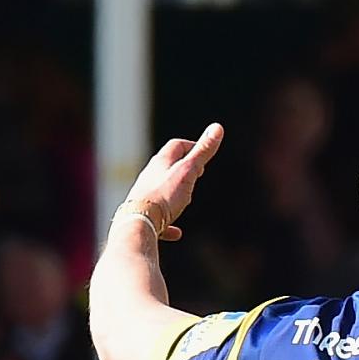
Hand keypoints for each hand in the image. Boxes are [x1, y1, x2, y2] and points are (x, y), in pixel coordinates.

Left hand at [119, 123, 225, 241]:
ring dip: (174, 191)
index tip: (203, 154)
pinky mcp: (144, 215)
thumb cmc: (165, 195)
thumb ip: (203, 151)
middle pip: (166, 166)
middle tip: (197, 173)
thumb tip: (218, 127)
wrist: (140, 221)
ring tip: (186, 197)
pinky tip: (177, 232)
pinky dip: (169, 222)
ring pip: (161, 189)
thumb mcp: (188, 171)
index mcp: (161, 162)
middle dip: (182, 167)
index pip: (176, 146)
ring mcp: (145, 195)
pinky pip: (158, 218)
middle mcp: (150, 176)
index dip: (191, 146)